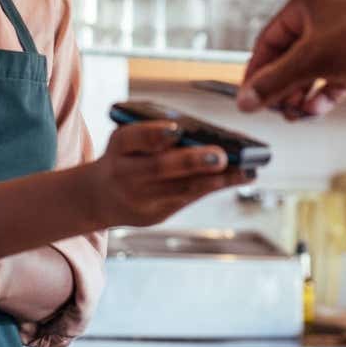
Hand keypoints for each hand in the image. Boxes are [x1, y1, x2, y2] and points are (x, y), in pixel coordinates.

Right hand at [87, 121, 252, 227]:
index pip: (131, 138)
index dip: (154, 135)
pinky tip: (240, 177)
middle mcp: (126, 174)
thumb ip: (153, 133)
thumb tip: (198, 131)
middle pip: (160, 168)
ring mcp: (141, 199)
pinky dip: (215, 187)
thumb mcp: (126, 140)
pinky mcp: (155, 215)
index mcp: (118, 147)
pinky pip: (189, 199)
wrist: (99, 197)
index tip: (177, 131)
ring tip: (245, 169)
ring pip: (181, 189)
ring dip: (216, 180)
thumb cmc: (124, 156)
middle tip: (222, 156)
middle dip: (192, 162)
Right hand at [236, 0, 345, 119]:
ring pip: (310, 69)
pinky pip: (331, 77)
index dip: (257, 70)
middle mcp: (323, 13)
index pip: (268, 39)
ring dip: (301, 93)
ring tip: (295, 114)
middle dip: (282, 86)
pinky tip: (316, 110)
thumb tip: (247, 99)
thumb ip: (276, 82)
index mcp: (307, 1)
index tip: (248, 96)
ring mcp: (342, 34)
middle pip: (289, 56)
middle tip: (275, 109)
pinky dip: (323, 94)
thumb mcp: (314, 61)